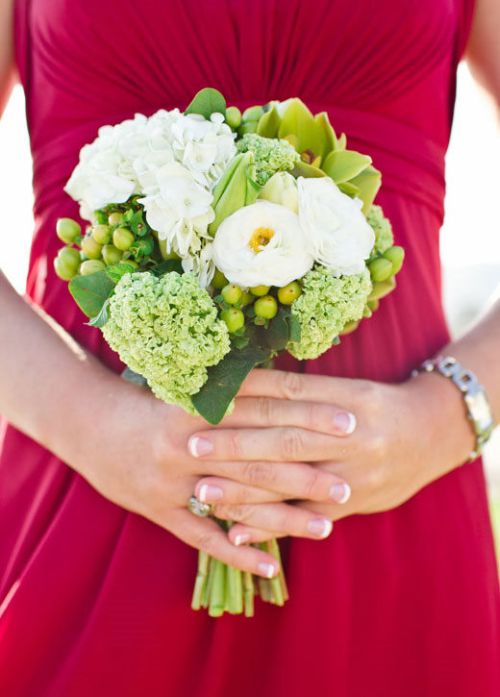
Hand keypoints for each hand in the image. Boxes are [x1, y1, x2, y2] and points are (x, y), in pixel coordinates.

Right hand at [64, 369, 352, 576]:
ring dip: (284, 516)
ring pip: (239, 500)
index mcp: (202, 403)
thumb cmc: (149, 400)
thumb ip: (235, 385)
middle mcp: (191, 441)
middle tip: (348, 483)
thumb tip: (290, 381)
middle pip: (260, 456)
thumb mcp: (189, 384)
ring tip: (326, 526)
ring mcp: (175, 479)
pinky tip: (272, 566)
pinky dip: (237, 551)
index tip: (350, 421)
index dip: (309, 414)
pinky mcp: (161, 510)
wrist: (90, 423)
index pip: (267, 407)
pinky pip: (203, 538)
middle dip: (307, 470)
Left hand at [188, 368, 474, 543]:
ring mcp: (353, 473)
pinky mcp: (355, 503)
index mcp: (345, 398)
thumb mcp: (346, 388)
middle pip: (284, 439)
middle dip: (235, 444)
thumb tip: (240, 381)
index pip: (288, 395)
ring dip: (244, 490)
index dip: (246, 397)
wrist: (432, 432)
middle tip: (191, 446)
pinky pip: (308, 518)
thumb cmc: (377, 405)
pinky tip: (238, 533)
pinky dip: (271, 526)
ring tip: (202, 493)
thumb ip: (300, 389)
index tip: (207, 400)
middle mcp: (350, 436)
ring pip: (291, 483)